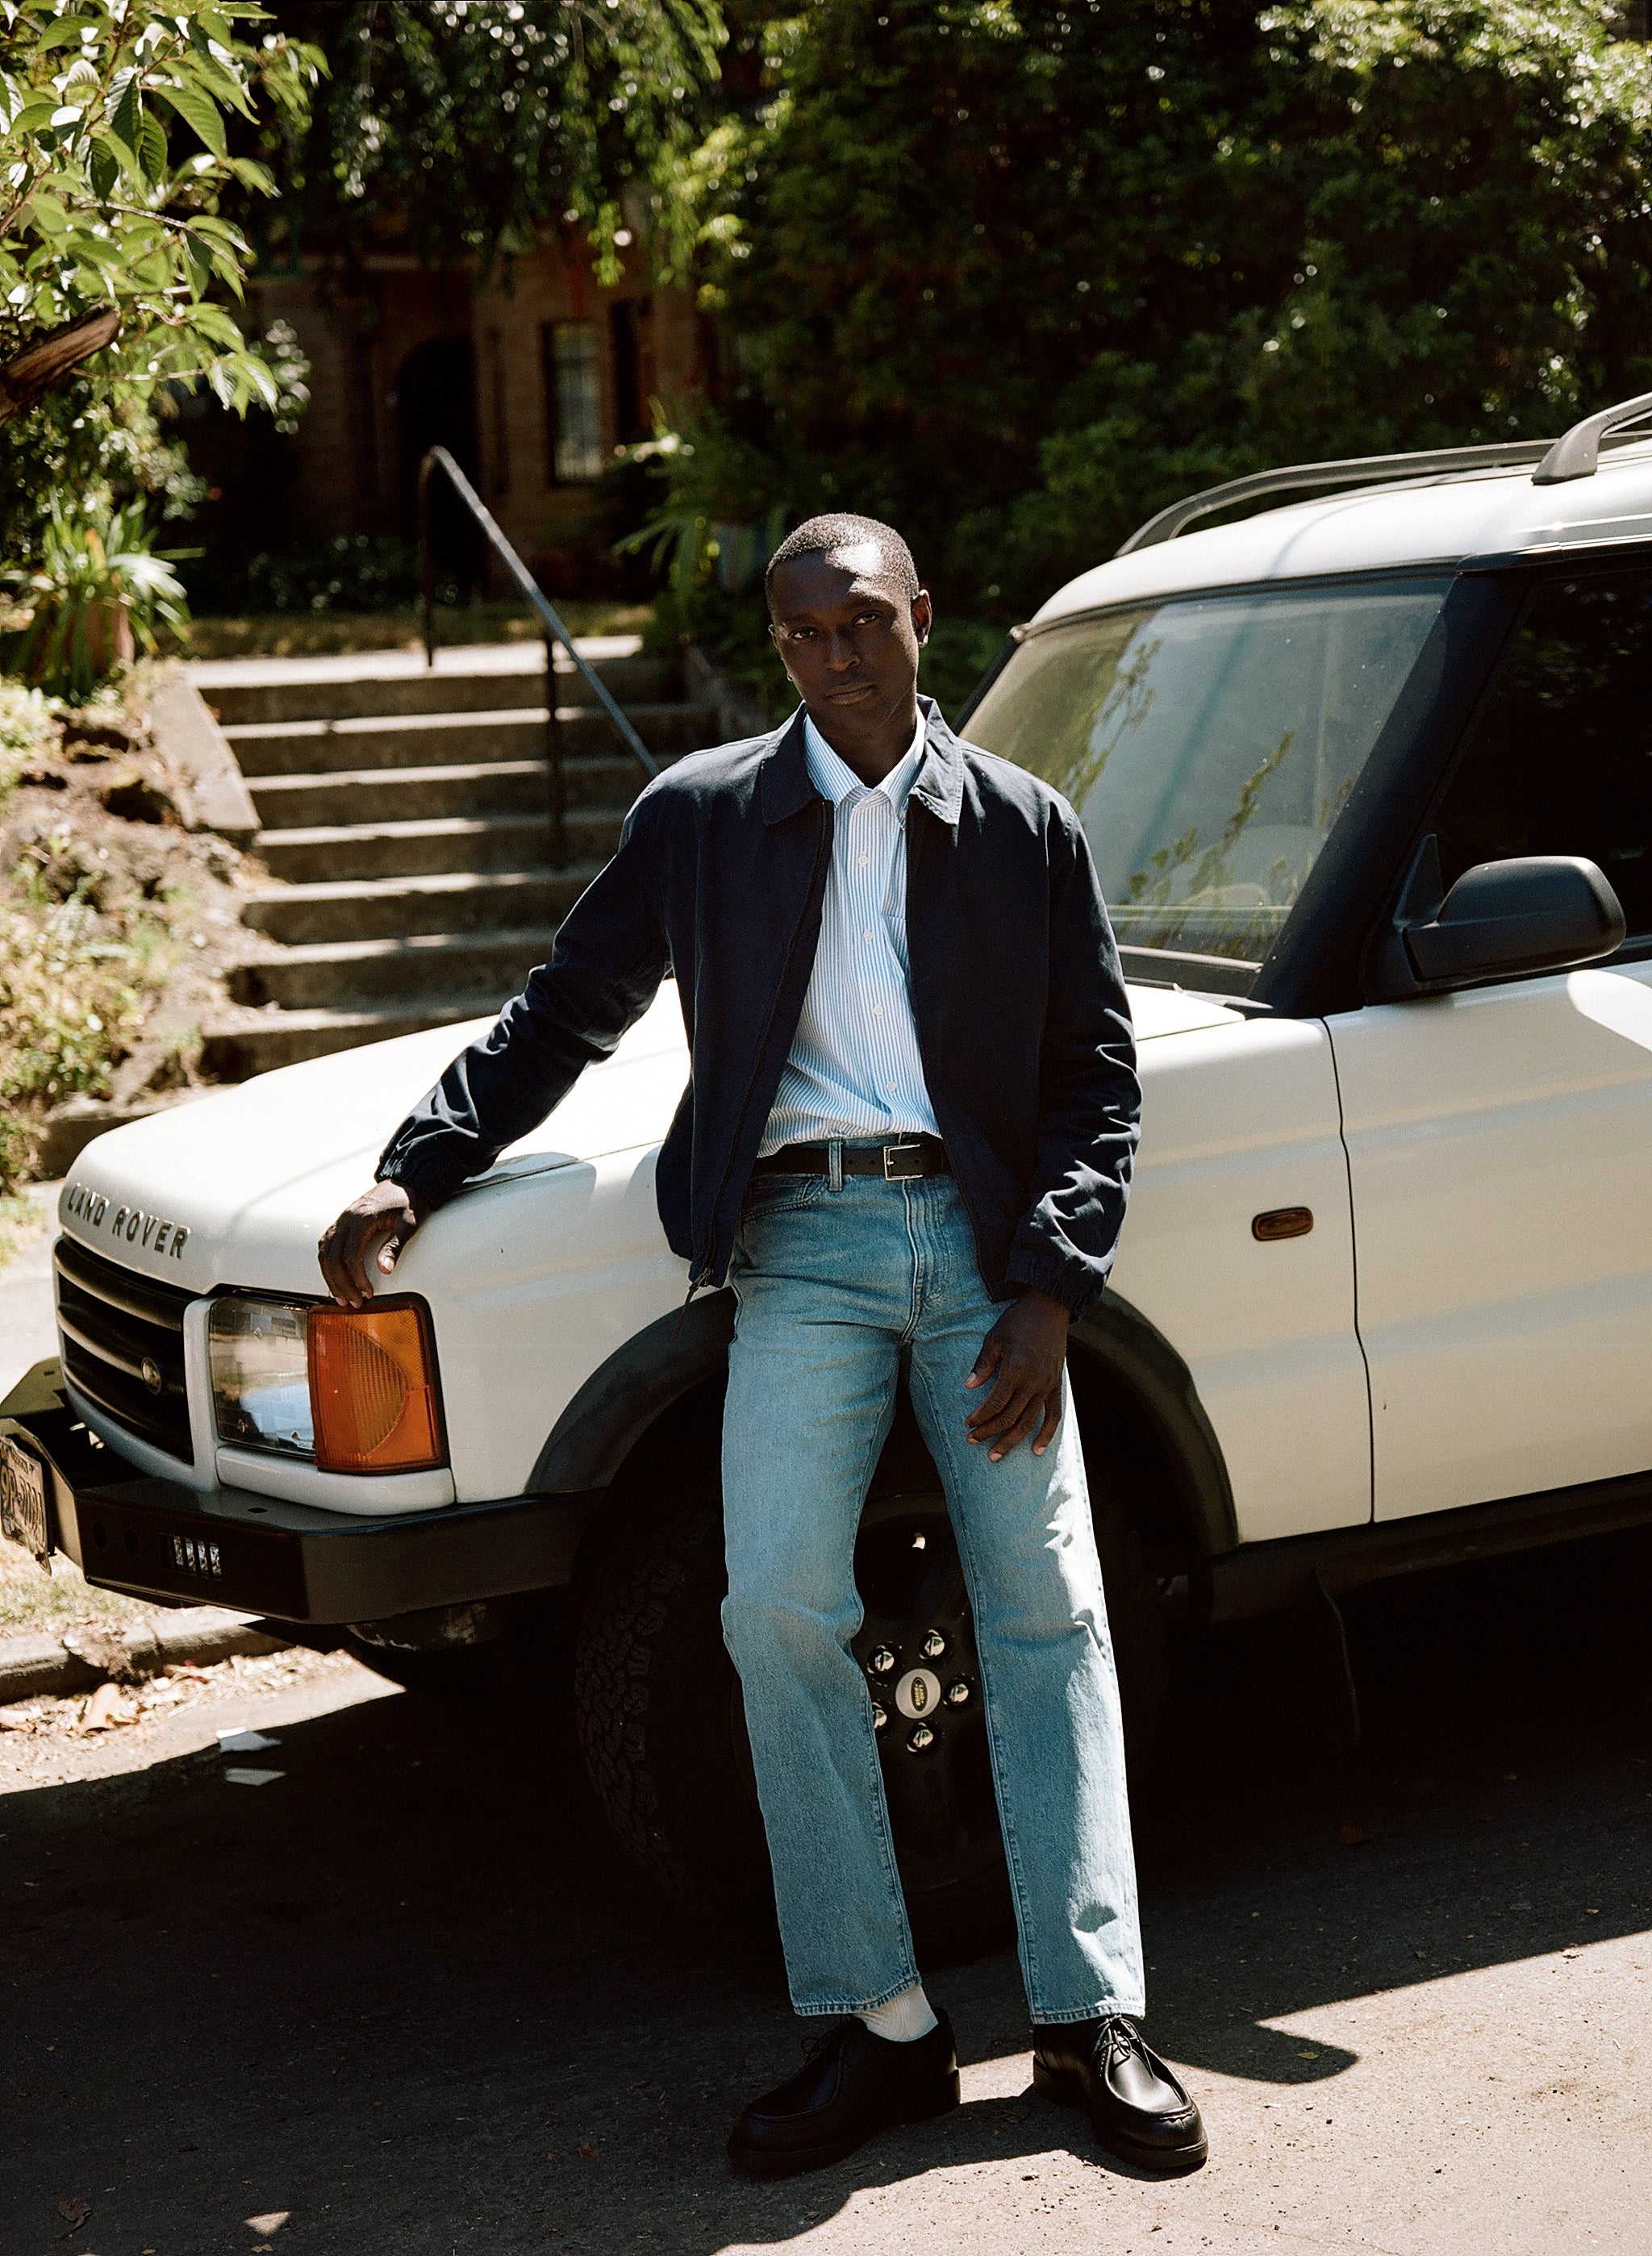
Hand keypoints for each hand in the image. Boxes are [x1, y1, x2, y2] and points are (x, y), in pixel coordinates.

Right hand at [317, 1180, 428, 1307]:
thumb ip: (395, 1245)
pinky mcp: (340, 1223)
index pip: (351, 1256)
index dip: (357, 1279)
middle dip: (341, 1284)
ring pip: (325, 1253)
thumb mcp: (409, 1222)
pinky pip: (325, 1246)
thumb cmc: (408, 1202)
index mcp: (362, 1218)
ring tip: (341, 1298)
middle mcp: (346, 1219)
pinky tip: (334, 1279)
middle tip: (353, 1303)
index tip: (368, 1293)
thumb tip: (385, 1270)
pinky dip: (327, 1265)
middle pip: (333, 1258)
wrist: (405, 1183)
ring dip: (331, 1278)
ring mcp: (340, 1221)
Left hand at [964, 1286, 1070, 1460]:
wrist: (1049, 1309)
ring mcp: (1047, 1385)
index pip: (995, 1403)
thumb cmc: (1018, 1322)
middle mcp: (1033, 1381)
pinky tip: (1037, 1450)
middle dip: (989, 1432)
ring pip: (1029, 1421)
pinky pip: (1054, 1415)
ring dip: (1012, 1440)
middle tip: (973, 1441)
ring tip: (996, 1455)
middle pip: (1010, 1417)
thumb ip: (983, 1365)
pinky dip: (1047, 1434)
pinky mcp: (1056, 1385)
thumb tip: (968, 1386)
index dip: (980, 1417)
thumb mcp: (994, 1338)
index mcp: (1015, 1369)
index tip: (967, 1424)